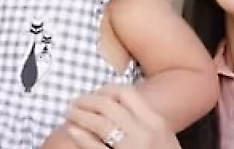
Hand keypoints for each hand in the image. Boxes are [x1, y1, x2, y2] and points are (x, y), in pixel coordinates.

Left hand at [63, 85, 179, 148]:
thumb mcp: (163, 135)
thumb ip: (145, 121)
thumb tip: (117, 107)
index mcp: (155, 121)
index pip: (126, 93)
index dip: (105, 90)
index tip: (94, 93)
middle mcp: (144, 131)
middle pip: (109, 106)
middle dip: (87, 101)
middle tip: (74, 102)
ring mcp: (132, 147)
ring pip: (100, 123)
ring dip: (80, 115)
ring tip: (70, 114)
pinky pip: (97, 147)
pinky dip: (82, 137)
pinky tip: (73, 131)